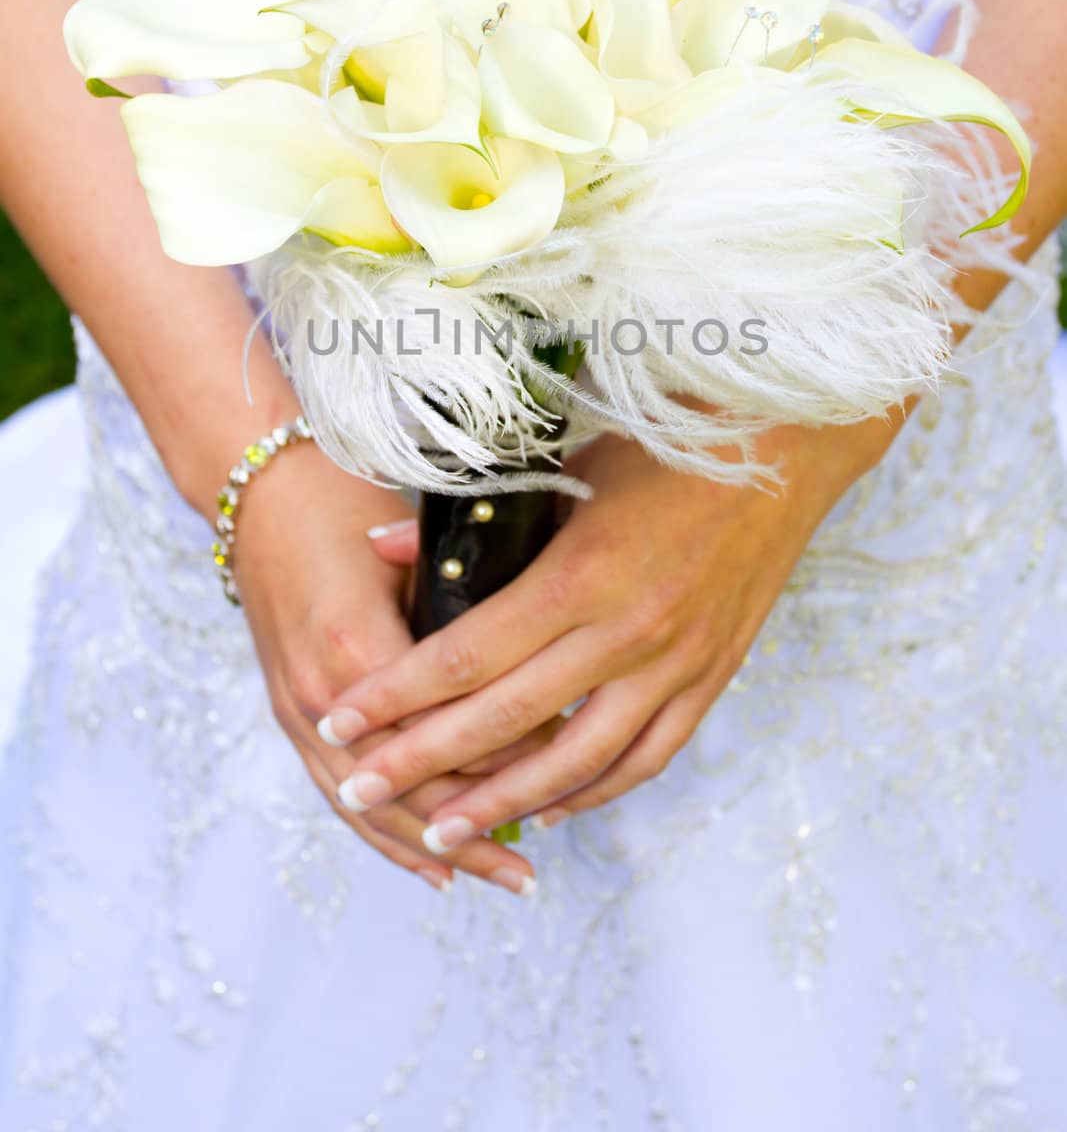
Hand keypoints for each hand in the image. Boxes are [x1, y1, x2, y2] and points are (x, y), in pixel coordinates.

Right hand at [233, 443, 537, 895]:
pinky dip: (386, 838)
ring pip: (371, 808)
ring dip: (435, 848)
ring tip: (500, 879)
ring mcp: (297, 708)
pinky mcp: (286, 711)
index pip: (445, 729)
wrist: (261, 487)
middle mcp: (322, 690)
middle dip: (475, 828)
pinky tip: (432, 869)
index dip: (506, 757)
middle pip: (407, 787)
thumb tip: (542, 660)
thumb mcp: (414, 542)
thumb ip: (466, 599)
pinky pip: (335, 795)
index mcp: (359, 643)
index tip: (566, 768)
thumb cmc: (345, 499)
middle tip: (535, 864)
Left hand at [314, 416, 899, 847]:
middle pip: (505, 719)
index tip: (339, 723)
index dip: (397, 697)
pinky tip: (551, 808)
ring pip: (577, 761)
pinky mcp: (712, 676)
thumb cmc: (666, 444)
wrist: (786, 449)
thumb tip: (378, 547)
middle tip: (360, 787)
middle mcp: (627, 631)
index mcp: (580, 574)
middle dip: (422, 761)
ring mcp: (676, 663)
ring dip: (504, 801)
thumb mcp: (563, 466)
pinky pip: (647, 757)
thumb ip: (471, 520)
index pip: (466, 655)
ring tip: (441, 829)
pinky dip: (594, 791)